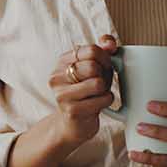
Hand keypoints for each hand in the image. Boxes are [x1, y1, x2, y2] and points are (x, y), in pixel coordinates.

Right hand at [46, 35, 119, 149]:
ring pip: (98, 83)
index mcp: (62, 61)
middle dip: (104, 75)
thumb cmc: (87, 92)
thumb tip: (110, 42)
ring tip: (98, 94)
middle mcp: (57, 76)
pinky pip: (101, 99)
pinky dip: (106, 101)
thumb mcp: (94, 68)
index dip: (105, 58)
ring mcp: (62, 94)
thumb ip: (103, 50)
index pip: (91, 50)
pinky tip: (98, 104)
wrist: (73, 124)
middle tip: (101, 83)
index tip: (105, 66)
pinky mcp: (71, 110)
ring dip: (105, 89)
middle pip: (93, 66)